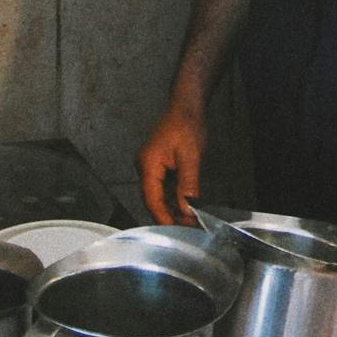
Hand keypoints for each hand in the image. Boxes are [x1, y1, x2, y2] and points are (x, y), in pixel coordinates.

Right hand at [137, 105, 205, 224]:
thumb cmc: (185, 124)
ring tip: (190, 218)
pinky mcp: (159, 165)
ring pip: (159, 195)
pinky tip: (186, 204)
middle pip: (154, 200)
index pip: (152, 200)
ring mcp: (151, 166)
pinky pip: (164, 187)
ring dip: (173, 207)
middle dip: (170, 215)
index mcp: (148, 165)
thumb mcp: (190, 157)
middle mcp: (146, 167)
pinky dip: (175, 196)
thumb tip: (187, 208)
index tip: (177, 229)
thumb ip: (187, 185)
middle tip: (188, 226)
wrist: (186, 107)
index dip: (164, 217)